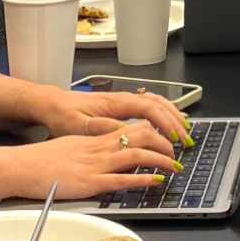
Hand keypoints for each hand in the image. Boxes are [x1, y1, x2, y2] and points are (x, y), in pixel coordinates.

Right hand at [8, 123, 180, 201]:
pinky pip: (120, 179)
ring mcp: (95, 164)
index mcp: (95, 139)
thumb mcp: (71, 146)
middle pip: (140, 136)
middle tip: (178, 151)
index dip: (154, 131)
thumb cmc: (41, 160)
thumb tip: (108, 150)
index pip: (132, 127)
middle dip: (164, 143)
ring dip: (160, 160)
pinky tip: (154, 180)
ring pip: (135, 154)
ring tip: (175, 166)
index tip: (168, 137)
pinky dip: (140, 179)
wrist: (20, 166)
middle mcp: (98, 148)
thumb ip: (91, 148)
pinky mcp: (89, 182)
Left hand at [35, 85, 190, 148]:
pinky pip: (150, 106)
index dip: (165, 124)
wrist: (53, 105)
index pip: (149, 109)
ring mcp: (125, 102)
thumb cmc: (64, 116)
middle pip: (158, 105)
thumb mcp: (80, 126)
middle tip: (186, 140)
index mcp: (116, 104)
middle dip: (175, 122)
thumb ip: (104, 127)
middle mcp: (124, 100)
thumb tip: (127, 130)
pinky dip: (163, 113)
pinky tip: (168, 123)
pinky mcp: (123, 107)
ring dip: (172, 116)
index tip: (174, 138)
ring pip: (157, 103)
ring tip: (184, 131)